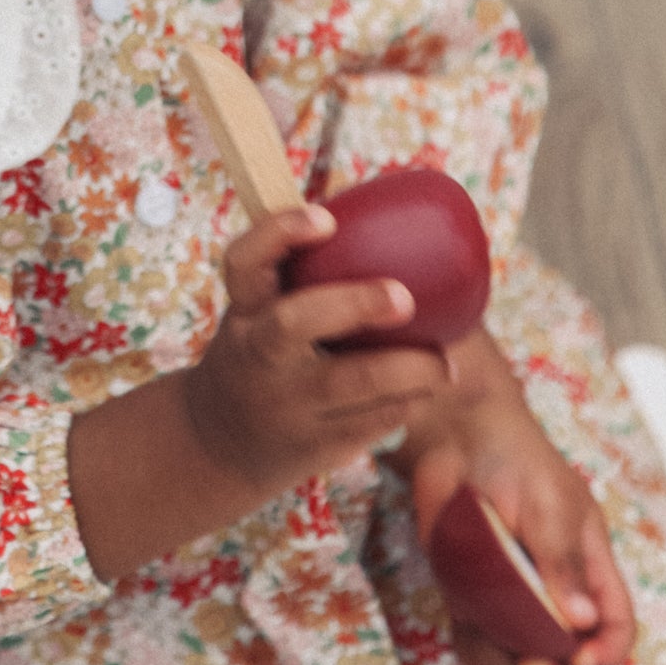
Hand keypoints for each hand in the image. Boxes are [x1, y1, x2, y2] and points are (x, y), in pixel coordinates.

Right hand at [183, 207, 451, 500]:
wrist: (220, 442)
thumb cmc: (261, 352)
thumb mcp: (258, 313)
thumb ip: (302, 278)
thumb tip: (391, 221)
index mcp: (244, 309)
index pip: (245, 261)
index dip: (280, 233)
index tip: (327, 218)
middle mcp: (256, 354)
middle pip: (294, 323)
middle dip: (354, 305)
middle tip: (405, 298)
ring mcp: (283, 404)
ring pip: (352, 383)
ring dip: (411, 370)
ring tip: (445, 363)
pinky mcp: (312, 446)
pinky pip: (372, 422)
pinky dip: (406, 403)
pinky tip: (424, 390)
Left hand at [393, 333, 635, 664]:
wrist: (452, 433)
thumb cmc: (513, 457)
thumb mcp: (550, 504)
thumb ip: (561, 562)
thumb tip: (583, 622)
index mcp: (587, 568)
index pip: (614, 626)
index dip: (606, 652)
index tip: (580, 660)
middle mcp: (552, 590)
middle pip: (570, 658)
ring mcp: (510, 595)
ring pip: (521, 659)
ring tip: (500, 651)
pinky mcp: (469, 593)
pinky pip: (476, 643)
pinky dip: (474, 648)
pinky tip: (468, 629)